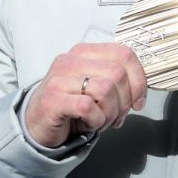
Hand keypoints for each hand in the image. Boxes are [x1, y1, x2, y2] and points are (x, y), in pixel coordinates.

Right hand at [24, 43, 147, 147]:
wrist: (37, 125)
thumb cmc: (73, 106)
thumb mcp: (97, 86)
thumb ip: (118, 81)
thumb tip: (140, 93)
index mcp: (85, 52)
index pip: (124, 54)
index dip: (139, 80)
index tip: (138, 102)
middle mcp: (71, 60)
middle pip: (118, 74)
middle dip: (124, 102)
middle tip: (116, 117)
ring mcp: (59, 78)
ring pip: (105, 90)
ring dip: (109, 113)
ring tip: (100, 121)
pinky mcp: (52, 99)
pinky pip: (88, 107)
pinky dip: (96, 121)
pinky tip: (88, 124)